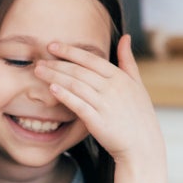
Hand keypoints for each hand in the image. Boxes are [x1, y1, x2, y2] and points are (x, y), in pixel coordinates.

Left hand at [35, 34, 165, 168]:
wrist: (143, 145)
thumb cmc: (139, 115)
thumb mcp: (137, 84)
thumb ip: (128, 60)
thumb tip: (125, 37)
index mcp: (120, 77)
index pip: (91, 59)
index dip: (70, 51)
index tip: (52, 46)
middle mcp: (112, 88)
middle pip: (79, 71)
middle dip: (57, 64)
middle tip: (39, 60)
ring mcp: (105, 105)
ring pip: (75, 85)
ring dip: (55, 76)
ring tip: (39, 72)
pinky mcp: (98, 121)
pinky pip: (78, 105)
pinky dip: (64, 96)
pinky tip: (52, 89)